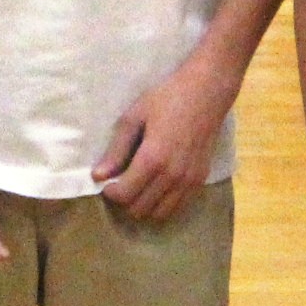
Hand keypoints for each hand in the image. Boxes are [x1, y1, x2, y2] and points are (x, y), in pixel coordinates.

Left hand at [95, 59, 234, 222]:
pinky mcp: (200, 180)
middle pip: (139, 208)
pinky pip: (177, 207)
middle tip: (120, 184)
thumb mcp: (134, 117)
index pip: (124, 194)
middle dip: (124, 200)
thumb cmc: (167, 99)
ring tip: (138, 188)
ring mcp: (188, 180)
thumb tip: (98, 175)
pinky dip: (162, 204)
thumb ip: (116, 150)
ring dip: (143, 205)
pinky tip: (156, 188)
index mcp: (153, 158)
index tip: (106, 182)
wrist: (207, 93)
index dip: (110, 193)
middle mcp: (172, 175)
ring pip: (159, 213)